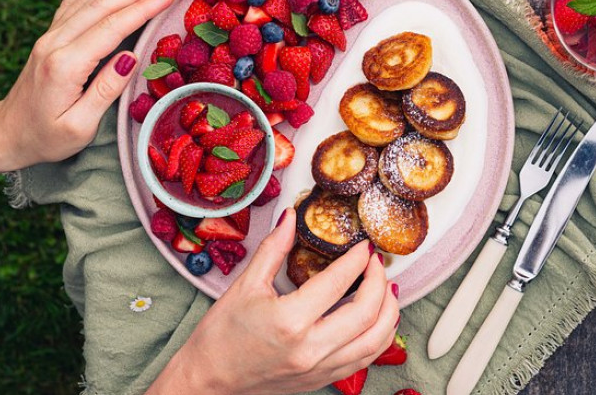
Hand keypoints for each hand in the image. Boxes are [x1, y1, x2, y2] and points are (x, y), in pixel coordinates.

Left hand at [0, 0, 174, 169]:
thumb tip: (131, 57)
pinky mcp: (50, 35)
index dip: (144, 8)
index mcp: (66, 65)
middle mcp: (56, 43)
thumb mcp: (79, 126)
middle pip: (103, 5)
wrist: (5, 133)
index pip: (112, 28)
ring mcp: (51, 36)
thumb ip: (105, 91)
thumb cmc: (45, 137)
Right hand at [150, 208, 399, 394]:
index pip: (338, 282)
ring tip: (387, 288)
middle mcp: (310, 349)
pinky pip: (366, 358)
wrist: (207, 381)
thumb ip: (274, 249)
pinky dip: (380, 336)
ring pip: (375, 340)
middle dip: (379, 281)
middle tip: (376, 262)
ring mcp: (319, 368)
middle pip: (366, 312)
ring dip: (389, 311)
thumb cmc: (220, 336)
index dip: (357, 259)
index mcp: (289, 321)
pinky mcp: (322, 379)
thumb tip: (291, 217)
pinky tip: (379, 318)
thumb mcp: (245, 285)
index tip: (363, 245)